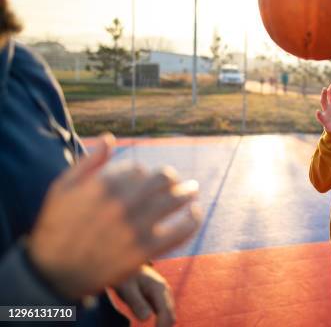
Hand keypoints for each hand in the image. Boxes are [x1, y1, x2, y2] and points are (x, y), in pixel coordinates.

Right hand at [28, 134, 201, 299]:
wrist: (53, 273)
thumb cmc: (56, 227)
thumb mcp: (63, 188)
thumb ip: (88, 162)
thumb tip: (110, 138)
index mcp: (105, 184)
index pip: (139, 169)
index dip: (143, 174)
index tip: (144, 181)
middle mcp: (123, 202)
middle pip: (163, 179)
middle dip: (172, 178)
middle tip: (179, 182)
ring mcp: (136, 226)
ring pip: (175, 199)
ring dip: (188, 192)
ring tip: (193, 191)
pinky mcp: (146, 250)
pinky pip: (181, 230)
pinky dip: (193, 220)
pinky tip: (194, 214)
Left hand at [115, 266, 174, 326]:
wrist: (129, 266)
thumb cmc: (126, 277)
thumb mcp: (127, 289)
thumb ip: (136, 303)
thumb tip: (146, 319)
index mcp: (159, 289)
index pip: (166, 313)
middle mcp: (166, 292)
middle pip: (171, 317)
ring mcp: (164, 295)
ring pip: (169, 315)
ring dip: (161, 325)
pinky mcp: (160, 298)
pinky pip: (164, 313)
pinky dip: (159, 321)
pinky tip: (151, 325)